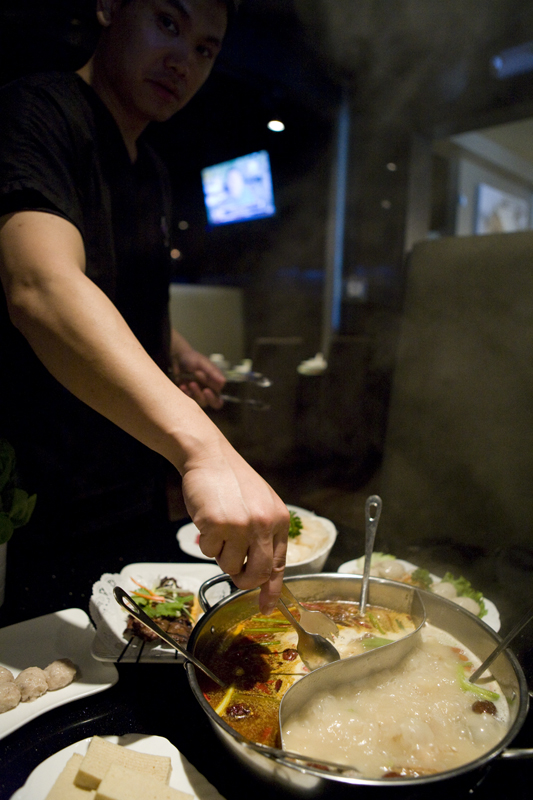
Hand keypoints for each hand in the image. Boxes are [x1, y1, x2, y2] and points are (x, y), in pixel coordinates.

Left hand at [170, 329, 224, 409]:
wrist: (177, 358)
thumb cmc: (193, 358)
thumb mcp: (202, 363)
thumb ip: (212, 372)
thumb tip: (224, 381)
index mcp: (216, 381)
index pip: (219, 391)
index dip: (212, 386)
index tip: (200, 376)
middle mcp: (210, 389)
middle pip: (215, 403)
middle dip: (210, 398)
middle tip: (204, 390)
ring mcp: (200, 393)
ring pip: (203, 402)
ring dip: (196, 394)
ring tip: (189, 383)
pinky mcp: (190, 395)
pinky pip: (190, 400)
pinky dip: (186, 393)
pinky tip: (182, 385)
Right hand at [180, 438, 289, 612]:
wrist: (210, 457)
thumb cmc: (232, 482)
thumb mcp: (260, 505)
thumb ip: (264, 536)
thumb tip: (263, 574)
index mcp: (278, 520)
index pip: (279, 564)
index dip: (272, 590)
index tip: (266, 607)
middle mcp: (263, 524)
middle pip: (257, 574)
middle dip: (243, 579)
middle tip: (234, 570)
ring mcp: (240, 525)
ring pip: (229, 565)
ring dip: (220, 553)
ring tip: (219, 527)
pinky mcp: (217, 524)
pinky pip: (208, 551)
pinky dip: (205, 540)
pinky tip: (207, 519)